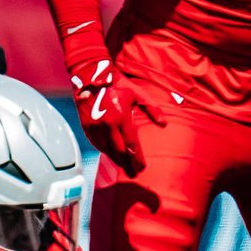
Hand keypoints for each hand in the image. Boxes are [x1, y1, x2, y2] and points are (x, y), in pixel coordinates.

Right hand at [70, 58, 162, 176]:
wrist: (91, 77)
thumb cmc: (117, 84)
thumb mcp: (138, 94)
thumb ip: (152, 108)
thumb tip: (164, 123)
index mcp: (122, 117)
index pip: (131, 145)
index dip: (137, 158)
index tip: (142, 168)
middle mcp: (108, 125)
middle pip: (119, 152)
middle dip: (126, 164)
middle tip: (133, 174)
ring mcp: (95, 127)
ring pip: (106, 150)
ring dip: (115, 160)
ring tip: (123, 167)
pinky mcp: (86, 126)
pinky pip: (96, 144)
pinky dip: (104, 151)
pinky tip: (110, 155)